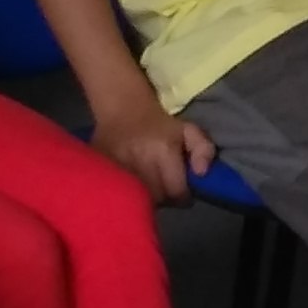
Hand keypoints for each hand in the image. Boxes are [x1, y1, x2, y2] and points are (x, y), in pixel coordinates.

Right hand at [90, 93, 214, 202]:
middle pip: (158, 198)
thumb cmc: (159, 124)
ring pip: (139, 198)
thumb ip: (204, 149)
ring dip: (149, 198)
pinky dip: (130, 193)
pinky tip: (135, 186)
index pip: (176, 190)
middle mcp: (140, 160)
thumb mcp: (189, 130)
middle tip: (168, 191)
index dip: (184, 197)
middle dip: (167, 199)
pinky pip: (119, 193)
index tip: (185, 193)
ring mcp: (118, 166)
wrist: (122, 109)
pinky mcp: (103, 168)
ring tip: (153, 189)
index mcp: (163, 151)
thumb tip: (201, 173)